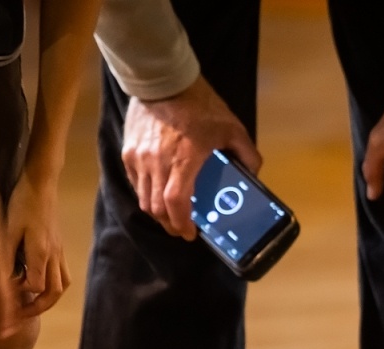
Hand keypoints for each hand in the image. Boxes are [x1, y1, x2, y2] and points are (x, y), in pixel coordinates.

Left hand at [5, 169, 69, 316]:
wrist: (42, 187)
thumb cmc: (22, 204)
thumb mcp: (8, 229)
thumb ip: (7, 256)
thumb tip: (3, 279)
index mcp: (40, 252)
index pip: (36, 286)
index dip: (21, 294)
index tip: (4, 293)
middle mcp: (54, 257)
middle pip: (53, 293)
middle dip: (38, 307)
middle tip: (20, 313)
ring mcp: (60, 253)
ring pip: (62, 286)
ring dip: (48, 299)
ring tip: (31, 302)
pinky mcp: (60, 249)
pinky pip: (62, 276)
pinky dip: (52, 286)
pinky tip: (37, 284)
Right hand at [122, 75, 260, 238]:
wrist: (163, 80)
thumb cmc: (199, 104)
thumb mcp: (232, 128)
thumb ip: (247, 154)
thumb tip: (254, 174)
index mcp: (184, 160)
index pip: (176, 203)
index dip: (182, 223)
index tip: (190, 233)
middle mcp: (157, 162)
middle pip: (157, 208)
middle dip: (170, 224)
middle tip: (182, 229)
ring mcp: (139, 157)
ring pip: (144, 198)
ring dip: (157, 212)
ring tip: (171, 215)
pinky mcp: (128, 150)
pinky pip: (134, 182)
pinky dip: (146, 194)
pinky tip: (157, 194)